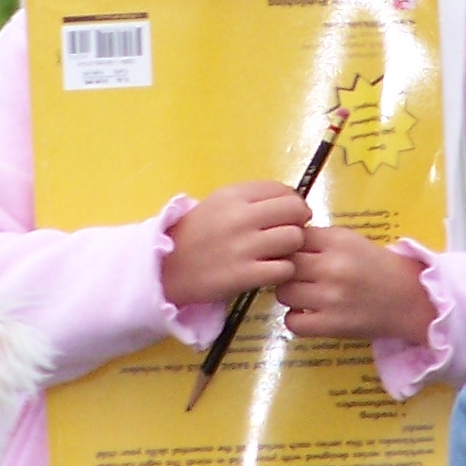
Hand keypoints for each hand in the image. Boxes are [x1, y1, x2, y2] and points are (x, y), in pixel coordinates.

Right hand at [161, 181, 310, 306]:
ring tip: (278, 253)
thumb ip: (252, 198)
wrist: (168, 268)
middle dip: (298, 222)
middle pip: (295, 211)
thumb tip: (291, 201)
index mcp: (234, 195)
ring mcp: (243, 247)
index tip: (288, 215)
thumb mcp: (218, 203)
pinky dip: (283, 270)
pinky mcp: (245, 275)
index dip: (293, 203)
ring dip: (292, 247)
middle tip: (288, 233)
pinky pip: (285, 268)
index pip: (283, 190)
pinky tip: (271, 270)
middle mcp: (240, 217)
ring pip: (294, 238)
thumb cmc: (197, 234)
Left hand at [279, 226, 438, 342]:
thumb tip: (282, 244)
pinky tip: (307, 314)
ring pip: (283, 292)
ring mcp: (330, 298)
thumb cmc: (379, 267)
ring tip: (303, 295)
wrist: (412, 299)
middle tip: (298, 276)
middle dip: (287, 269)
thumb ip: (320, 240)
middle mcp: (332, 267)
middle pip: (284, 264)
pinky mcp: (331, 326)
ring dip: (289, 294)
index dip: (290, 246)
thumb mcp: (352, 241)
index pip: (294, 238)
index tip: (296, 254)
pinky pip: (292, 322)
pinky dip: (295, 319)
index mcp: (338, 241)